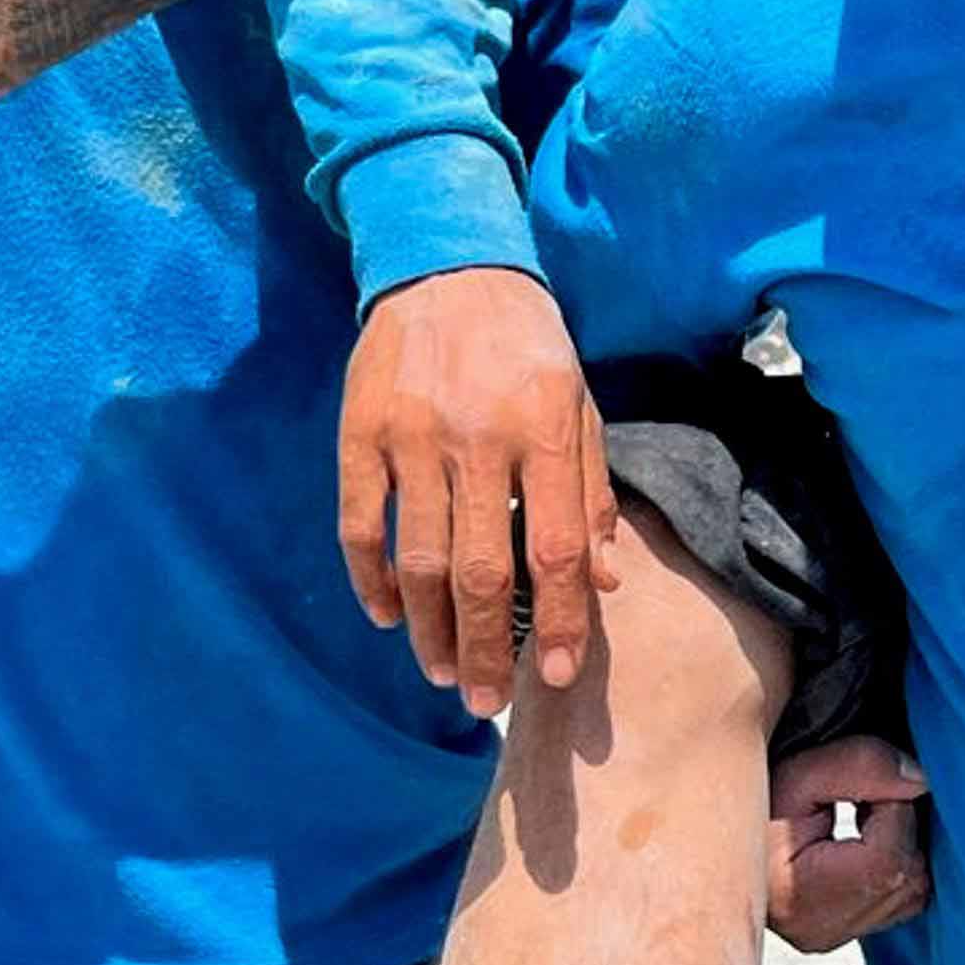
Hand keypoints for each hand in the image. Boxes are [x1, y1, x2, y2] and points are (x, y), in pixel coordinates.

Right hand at [339, 270, 617, 717]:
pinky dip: (372, 580)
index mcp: (542, 429)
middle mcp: (475, 437)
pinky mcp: (358, 432)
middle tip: (486, 701)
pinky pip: (359, 525)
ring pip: (417, 559)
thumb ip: (591, 492)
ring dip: (429, 630)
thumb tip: (606, 581)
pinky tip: (389, 615)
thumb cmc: (525, 342)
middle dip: (484, 649)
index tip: (556, 674)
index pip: (555, 548)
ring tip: (444, 673)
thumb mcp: (578, 403)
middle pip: (479, 571)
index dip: (557, 619)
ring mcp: (409, 436)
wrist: (445, 263)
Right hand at [767, 736, 930, 951]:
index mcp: (802, 898)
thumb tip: (923, 780)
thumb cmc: (753, 803)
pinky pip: (900, 901)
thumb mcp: (802, 773)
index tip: (855, 786)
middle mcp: (822, 930)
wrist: (716, 840)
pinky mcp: (840, 934)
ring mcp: (833, 938)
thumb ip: (864, 766)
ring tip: (856, 819)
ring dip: (898, 844)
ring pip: (913, 889)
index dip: (889, 805)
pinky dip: (893, 866)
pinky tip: (860, 844)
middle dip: (897, 824)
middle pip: (907, 874)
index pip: (890, 856)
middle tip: (856, 798)